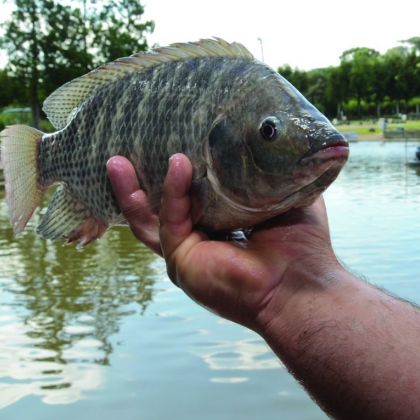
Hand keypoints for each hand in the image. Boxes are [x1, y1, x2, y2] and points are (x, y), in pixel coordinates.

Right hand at [106, 154, 342, 330]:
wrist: (304, 283)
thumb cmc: (304, 246)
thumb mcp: (285, 196)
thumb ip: (270, 172)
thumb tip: (268, 136)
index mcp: (220, 230)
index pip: (186, 201)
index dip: (173, 176)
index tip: (165, 141)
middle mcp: (199, 245)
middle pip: (155, 211)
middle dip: (135, 183)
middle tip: (119, 153)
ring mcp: (187, 257)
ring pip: (147, 220)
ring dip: (130, 190)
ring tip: (116, 160)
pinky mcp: (183, 263)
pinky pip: (170, 221)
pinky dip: (171, 192)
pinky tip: (177, 164)